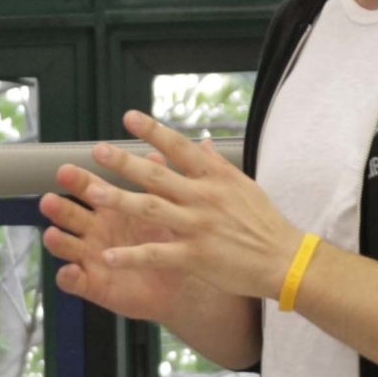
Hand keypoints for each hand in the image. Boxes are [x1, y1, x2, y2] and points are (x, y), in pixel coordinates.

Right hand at [40, 149, 194, 322]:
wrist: (179, 284)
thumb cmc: (167, 243)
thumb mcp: (163, 212)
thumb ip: (156, 186)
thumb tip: (156, 155)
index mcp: (110, 208)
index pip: (89, 189)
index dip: (77, 181)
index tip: (66, 170)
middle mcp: (94, 230)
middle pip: (70, 215)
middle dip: (58, 208)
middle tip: (48, 200)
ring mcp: (90, 258)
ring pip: (66, 246)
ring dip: (56, 241)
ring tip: (52, 234)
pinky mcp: (91, 285)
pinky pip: (74, 282)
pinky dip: (68, 278)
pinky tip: (70, 272)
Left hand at [55, 110, 302, 303]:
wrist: (284, 259)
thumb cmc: (264, 222)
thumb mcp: (244, 186)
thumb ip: (217, 165)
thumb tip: (204, 142)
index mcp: (215, 177)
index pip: (179, 148)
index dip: (153, 131)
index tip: (129, 117)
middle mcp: (204, 197)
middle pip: (157, 175)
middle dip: (124, 162)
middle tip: (97, 151)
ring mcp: (198, 226)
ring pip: (151, 209)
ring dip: (120, 200)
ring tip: (93, 194)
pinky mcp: (195, 256)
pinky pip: (157, 254)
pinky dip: (132, 256)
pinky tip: (107, 256)